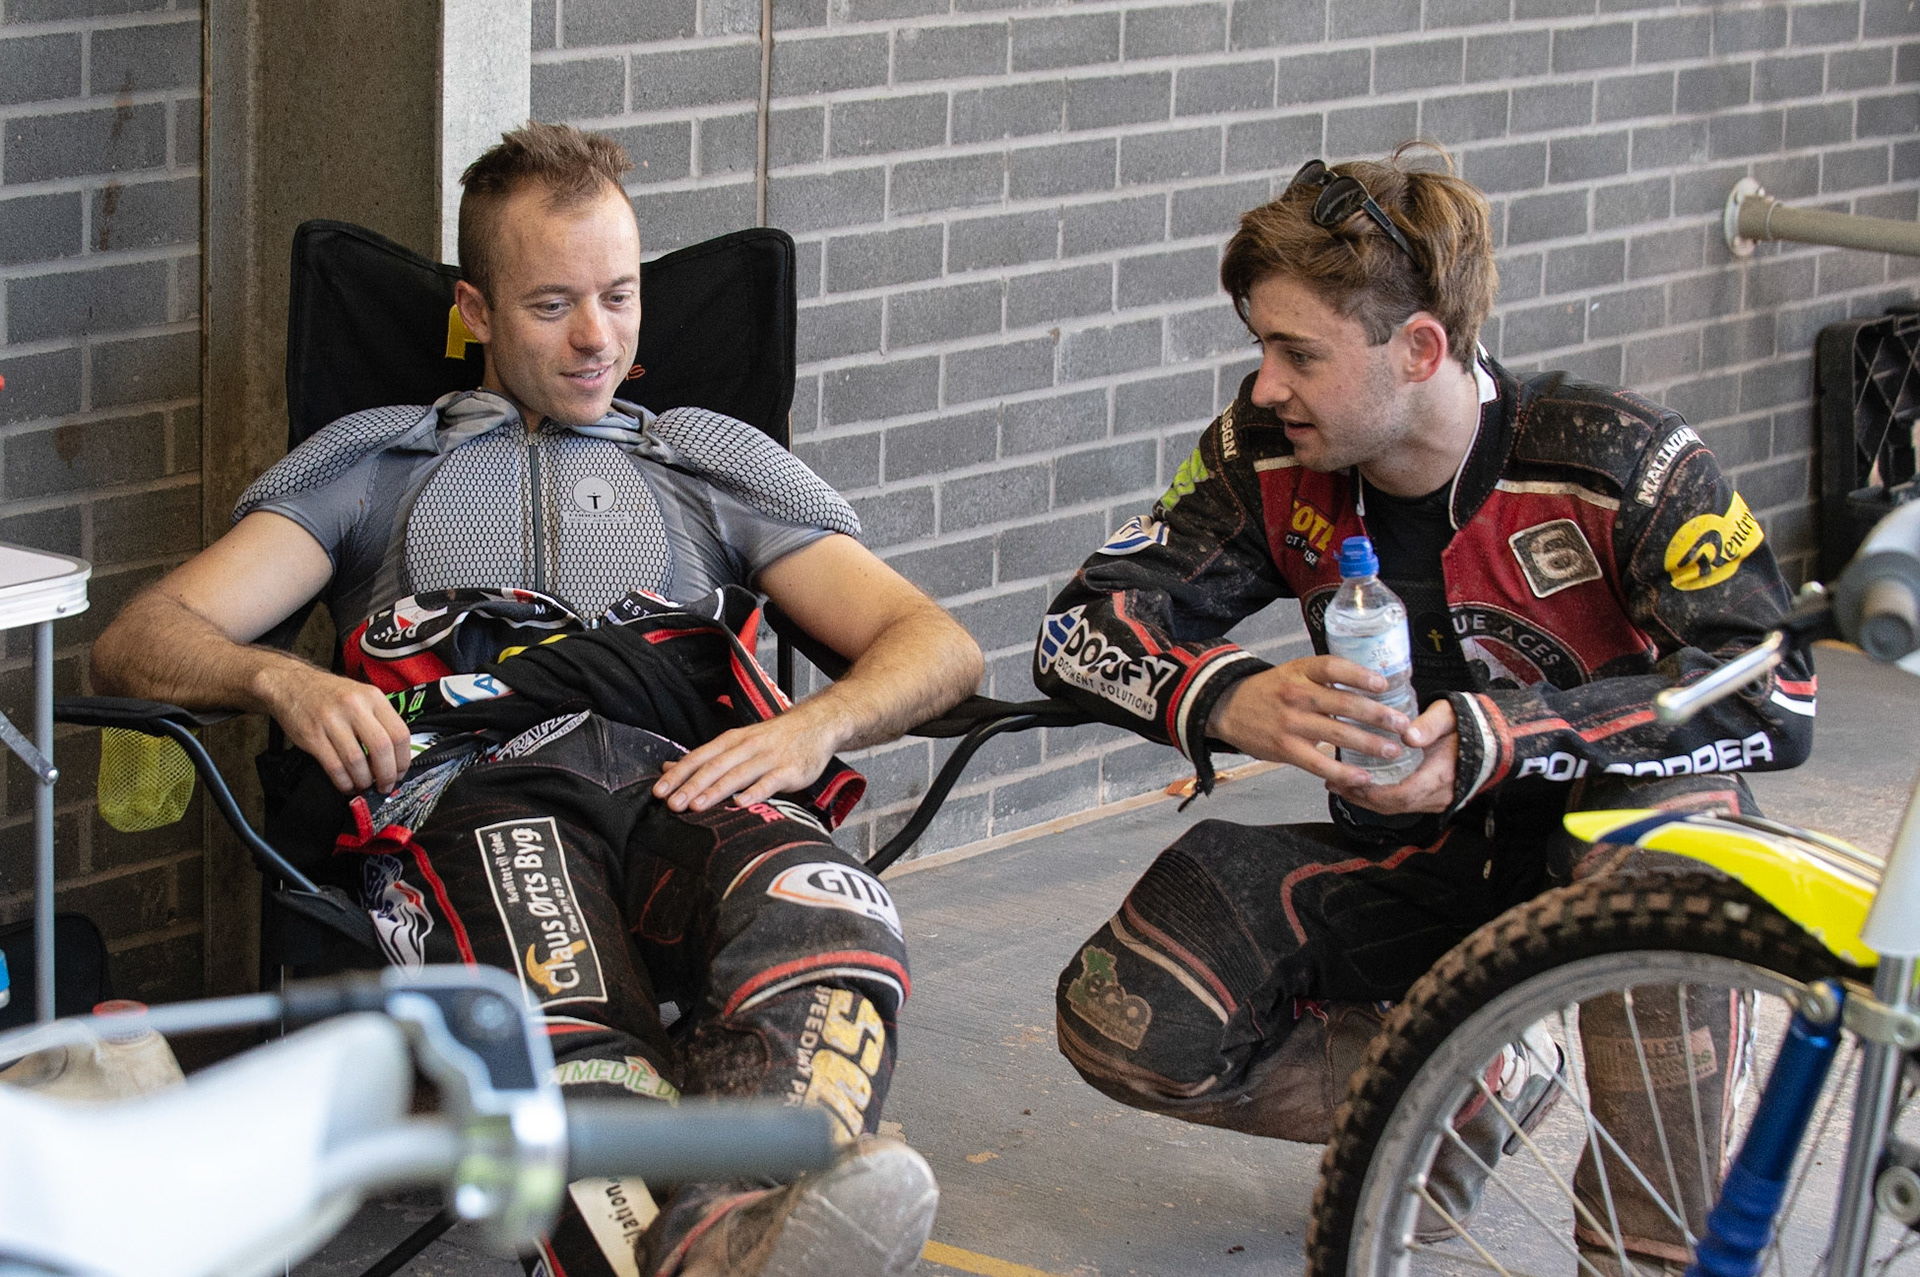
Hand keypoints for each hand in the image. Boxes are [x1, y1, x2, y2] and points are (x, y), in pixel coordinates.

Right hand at [257, 661, 413, 794]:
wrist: (290, 684)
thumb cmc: (329, 694)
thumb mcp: (361, 695)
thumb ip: (379, 720)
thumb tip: (396, 756)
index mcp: (372, 697)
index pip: (400, 733)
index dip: (403, 760)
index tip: (401, 772)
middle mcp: (354, 707)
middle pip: (382, 749)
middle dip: (387, 774)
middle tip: (385, 785)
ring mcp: (331, 721)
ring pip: (357, 761)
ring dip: (364, 780)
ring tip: (365, 785)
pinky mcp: (312, 736)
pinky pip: (334, 767)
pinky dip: (344, 782)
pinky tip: (347, 784)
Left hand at [652, 708, 840, 813]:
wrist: (817, 724)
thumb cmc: (774, 738)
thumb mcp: (738, 741)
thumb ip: (707, 756)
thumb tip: (669, 768)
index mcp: (732, 740)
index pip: (699, 756)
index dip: (679, 774)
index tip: (659, 791)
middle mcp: (748, 746)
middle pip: (715, 767)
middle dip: (691, 785)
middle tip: (672, 804)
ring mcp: (769, 758)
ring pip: (738, 774)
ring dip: (716, 790)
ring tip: (696, 807)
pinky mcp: (790, 770)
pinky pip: (770, 782)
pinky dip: (755, 793)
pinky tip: (741, 805)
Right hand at [1207, 656, 1414, 787]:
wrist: (1227, 707)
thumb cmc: (1268, 691)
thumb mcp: (1293, 672)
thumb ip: (1324, 679)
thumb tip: (1368, 685)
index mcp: (1300, 671)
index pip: (1333, 667)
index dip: (1360, 675)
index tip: (1384, 684)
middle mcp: (1296, 695)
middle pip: (1343, 703)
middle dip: (1378, 716)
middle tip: (1402, 724)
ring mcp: (1290, 723)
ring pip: (1337, 733)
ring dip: (1369, 744)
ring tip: (1392, 750)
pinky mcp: (1285, 748)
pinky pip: (1319, 762)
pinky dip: (1343, 771)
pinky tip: (1363, 776)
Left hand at [1325, 699, 1458, 814]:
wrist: (1492, 737)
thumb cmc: (1468, 724)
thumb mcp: (1448, 715)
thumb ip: (1429, 724)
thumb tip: (1408, 736)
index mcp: (1441, 774)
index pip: (1403, 794)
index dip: (1373, 792)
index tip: (1349, 782)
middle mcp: (1439, 794)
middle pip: (1394, 806)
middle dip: (1362, 797)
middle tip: (1334, 783)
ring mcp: (1438, 799)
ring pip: (1398, 808)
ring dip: (1368, 800)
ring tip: (1341, 785)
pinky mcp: (1434, 798)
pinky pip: (1405, 805)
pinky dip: (1382, 798)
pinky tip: (1364, 786)